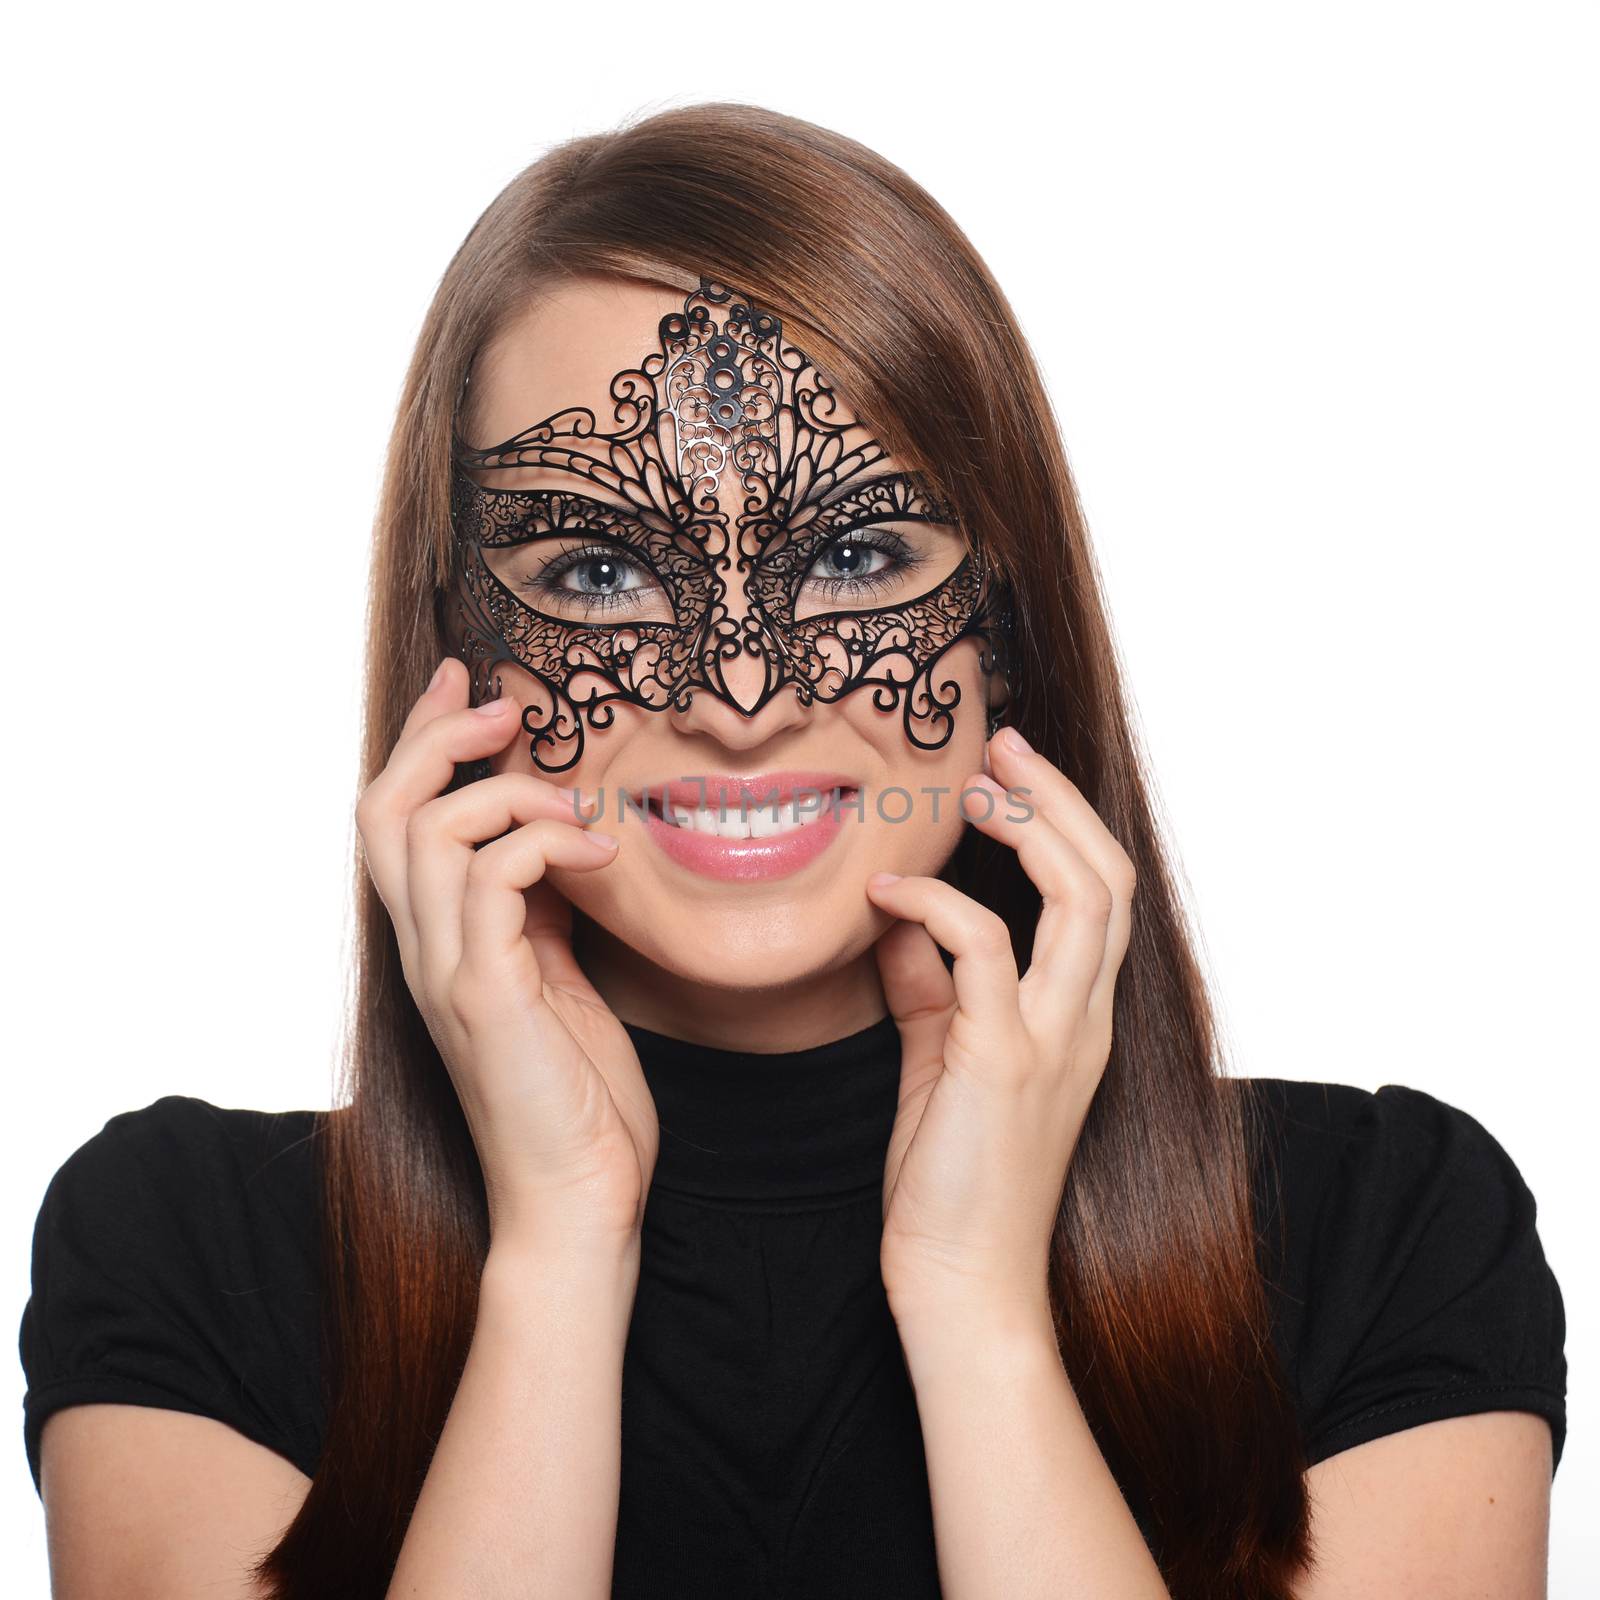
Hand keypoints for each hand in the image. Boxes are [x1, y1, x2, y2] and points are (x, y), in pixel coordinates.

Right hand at [355, 658, 659, 1260]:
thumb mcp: (557, 982)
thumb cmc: (574, 1099)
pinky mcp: (484, 998)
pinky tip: (599, 858)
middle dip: (439, 739)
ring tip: (580, 813)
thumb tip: (556, 846)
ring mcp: (447, 974)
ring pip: (428, 834)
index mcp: (439, 945)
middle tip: (505, 709)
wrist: (577, 1202)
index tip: (465, 685)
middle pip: (382, 810)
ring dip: (511, 796)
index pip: (398, 822)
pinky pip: (490, 882)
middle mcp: (424, 952)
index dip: (421, 742)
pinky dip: (543, 845)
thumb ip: (539, 915)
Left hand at [865, 727, 1135, 1327]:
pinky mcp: (1004, 1062)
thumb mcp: (943, 1063)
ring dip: (1030, 825)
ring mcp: (1055, 1040)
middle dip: (1059, 796)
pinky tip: (885, 894)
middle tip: (1000, 745)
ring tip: (971, 788)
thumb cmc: (952, 1180)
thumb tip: (899, 918)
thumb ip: (931, 987)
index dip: (1064, 821)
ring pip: (1084, 898)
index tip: (1008, 771)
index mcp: (1078, 1018)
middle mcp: (1085, 1020)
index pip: (1101, 895)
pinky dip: (936, 903)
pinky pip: (983, 949)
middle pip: (1110, 876)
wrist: (962, 1285)